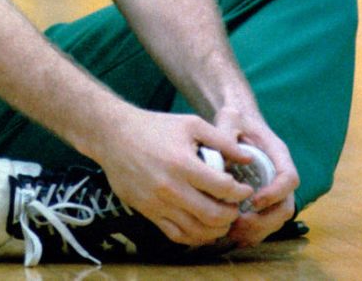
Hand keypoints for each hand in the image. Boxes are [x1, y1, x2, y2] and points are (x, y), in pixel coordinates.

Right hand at [94, 108, 253, 246]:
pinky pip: (177, 235)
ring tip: (223, 218)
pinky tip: (203, 227)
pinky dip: (195, 236)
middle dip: (232, 213)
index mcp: (183, 163)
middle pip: (213, 215)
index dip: (241, 192)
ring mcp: (158, 203)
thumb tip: (248, 157)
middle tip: (236, 206)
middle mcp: (171, 187)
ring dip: (217, 228)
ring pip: (197, 230)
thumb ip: (221, 140)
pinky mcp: (148, 212)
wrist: (113, 136)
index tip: (245, 189)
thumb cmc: (154, 127)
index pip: (223, 188)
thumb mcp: (190, 124)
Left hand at [213, 106, 299, 243]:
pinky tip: (232, 235)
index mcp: (278, 153)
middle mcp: (280, 173)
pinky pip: (266, 222)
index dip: (275, 193)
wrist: (236, 120)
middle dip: (265, 220)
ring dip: (258, 230)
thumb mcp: (229, 118)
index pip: (288, 178)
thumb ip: (226, 134)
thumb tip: (224, 161)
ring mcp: (273, 188)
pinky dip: (253, 232)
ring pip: (277, 219)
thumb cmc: (234, 118)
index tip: (254, 200)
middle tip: (239, 224)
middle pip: (286, 206)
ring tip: (233, 233)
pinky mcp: (264, 198)